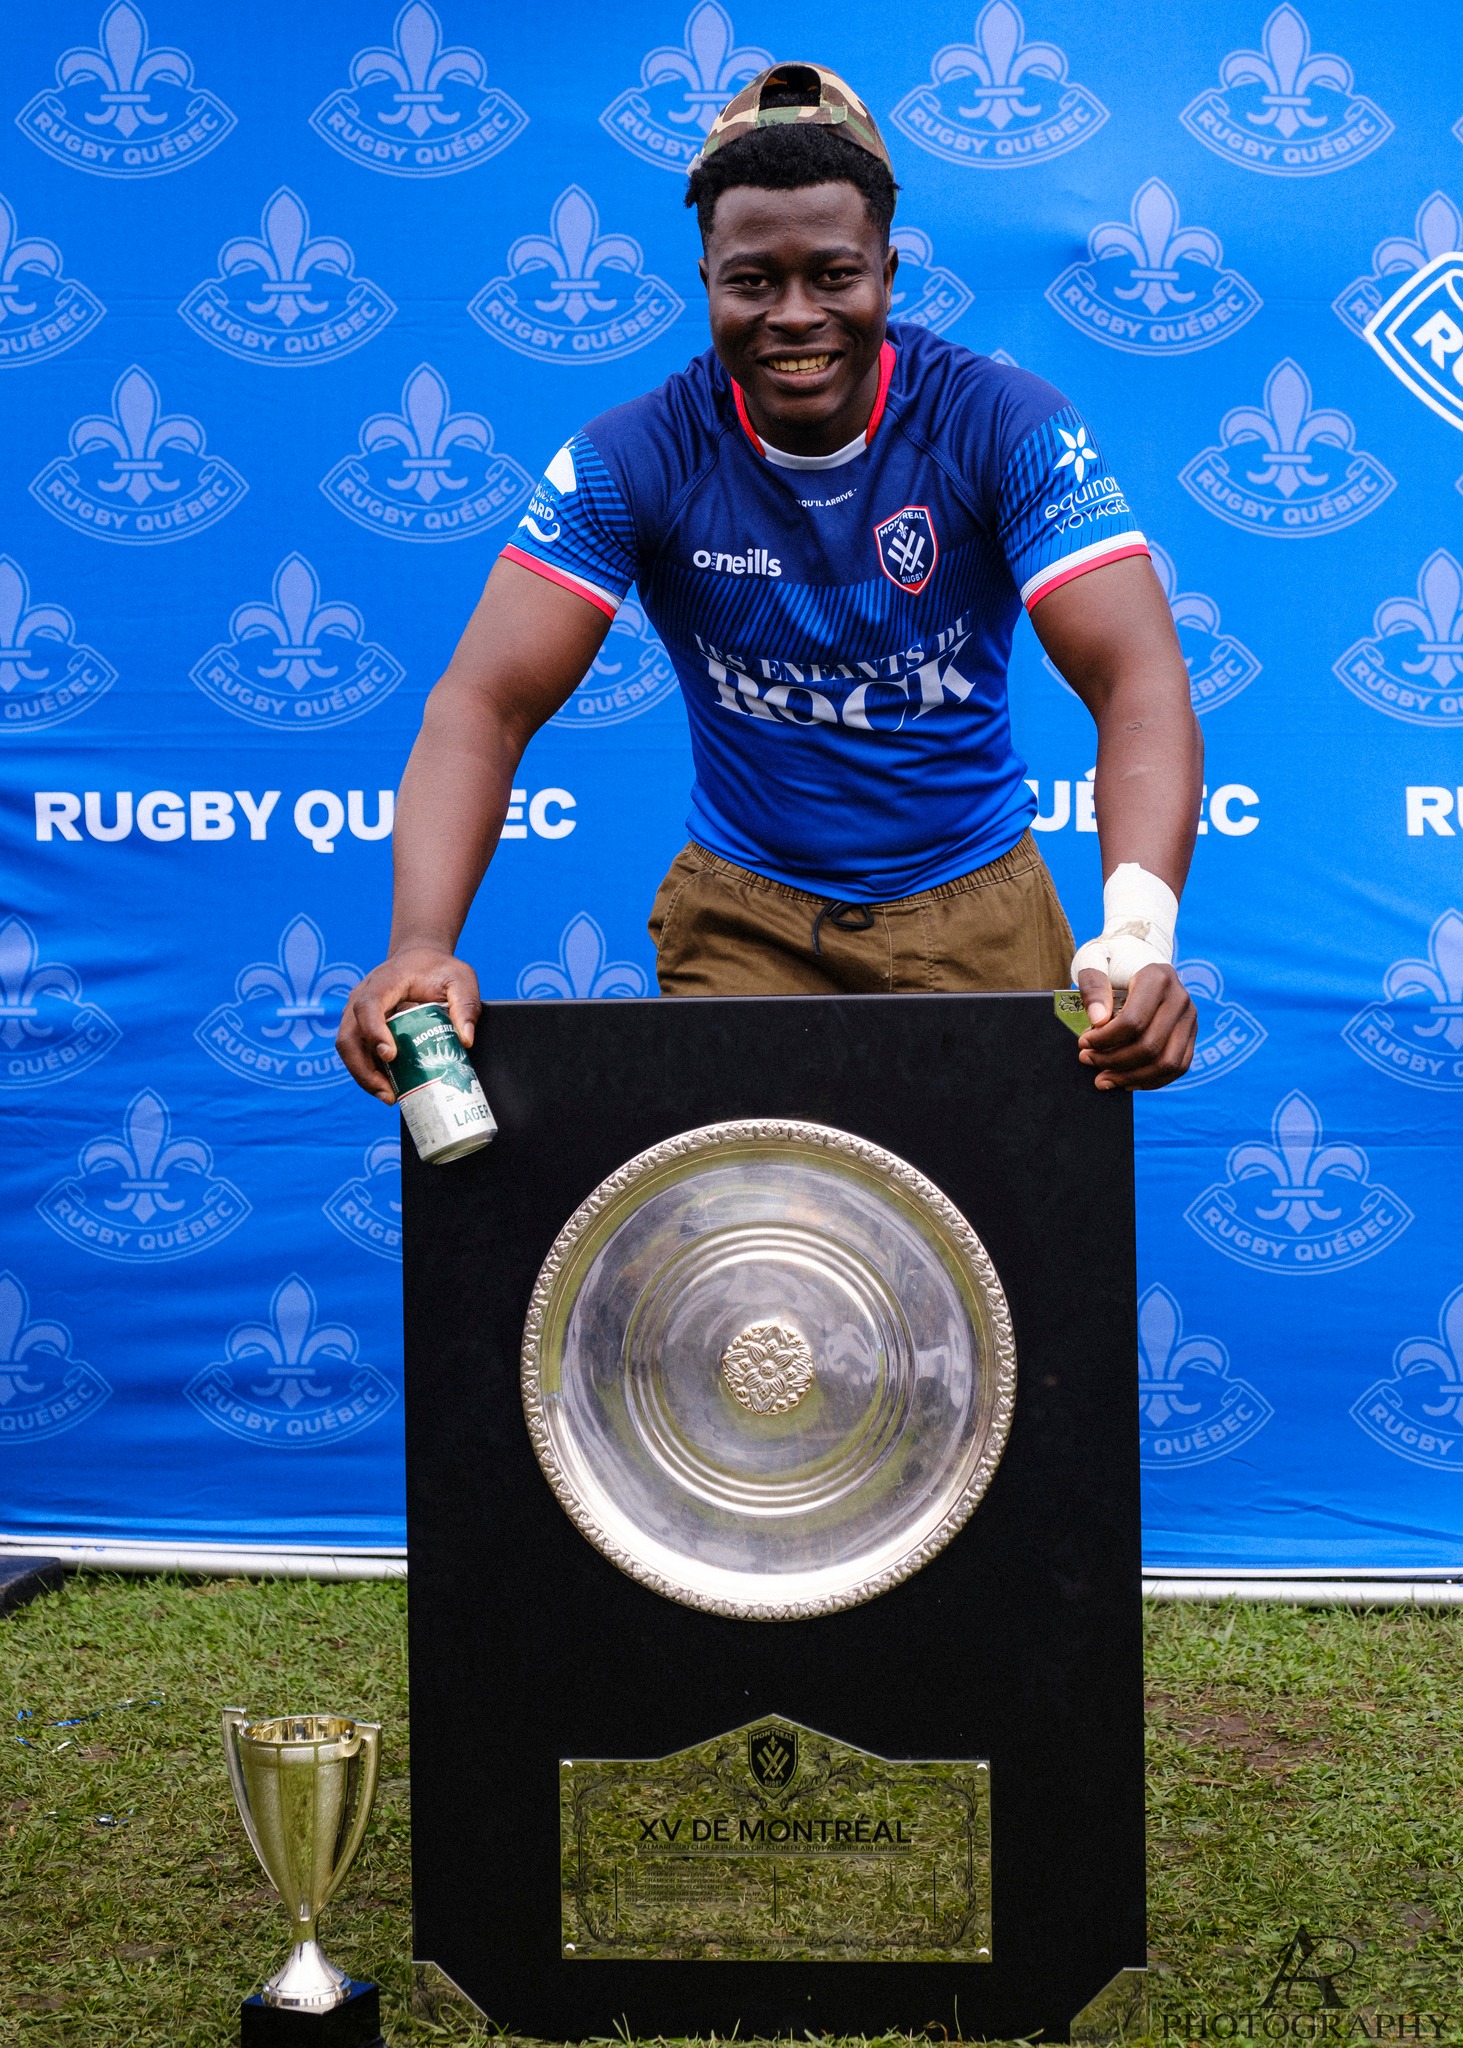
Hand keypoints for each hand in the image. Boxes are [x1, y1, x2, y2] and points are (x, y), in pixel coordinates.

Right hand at [336, 946, 480, 1102]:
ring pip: (347, 1049)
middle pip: (349, 1036)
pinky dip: (368, 1073)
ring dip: (364, 1077)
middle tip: (388, 1093)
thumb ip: (466, 1004)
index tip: (390, 1055)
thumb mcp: (460, 979)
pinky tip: (388, 1088)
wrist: (419, 959)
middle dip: (364, 1069)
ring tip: (389, 1096)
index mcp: (384, 981)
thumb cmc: (438, 969)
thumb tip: (465, 1039)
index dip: (374, 1031)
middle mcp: (361, 997)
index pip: (368, 1005)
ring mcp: (356, 1013)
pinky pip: (357, 1053)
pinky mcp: (360, 1027)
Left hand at [1075, 962, 1195, 1091]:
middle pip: (1150, 1046)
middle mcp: (1180, 998)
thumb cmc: (1111, 960)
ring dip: (1131, 1077)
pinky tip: (1126, 1081)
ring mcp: (1189, 1018)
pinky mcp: (1190, 1033)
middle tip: (1088, 1060)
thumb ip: (1093, 986)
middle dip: (1114, 1061)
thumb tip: (1098, 1020)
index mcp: (1158, 977)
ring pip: (1167, 1062)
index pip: (1133, 1021)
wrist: (1138, 956)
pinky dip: (1151, 1080)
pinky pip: (1177, 1067)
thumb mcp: (1094, 961)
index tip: (1083, 1042)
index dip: (1105, 1039)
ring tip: (1103, 1079)